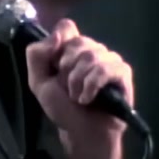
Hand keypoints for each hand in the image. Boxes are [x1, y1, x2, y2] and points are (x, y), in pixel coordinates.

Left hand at [26, 19, 133, 140]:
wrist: (82, 132)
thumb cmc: (62, 107)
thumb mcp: (38, 81)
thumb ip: (36, 55)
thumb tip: (57, 34)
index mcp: (71, 48)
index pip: (67, 26)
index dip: (58, 43)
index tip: (55, 65)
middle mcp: (92, 49)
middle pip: (78, 41)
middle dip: (66, 69)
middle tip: (67, 88)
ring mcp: (109, 59)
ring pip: (91, 55)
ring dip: (78, 81)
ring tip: (77, 97)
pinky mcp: (122, 72)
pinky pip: (106, 69)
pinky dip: (92, 85)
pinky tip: (88, 99)